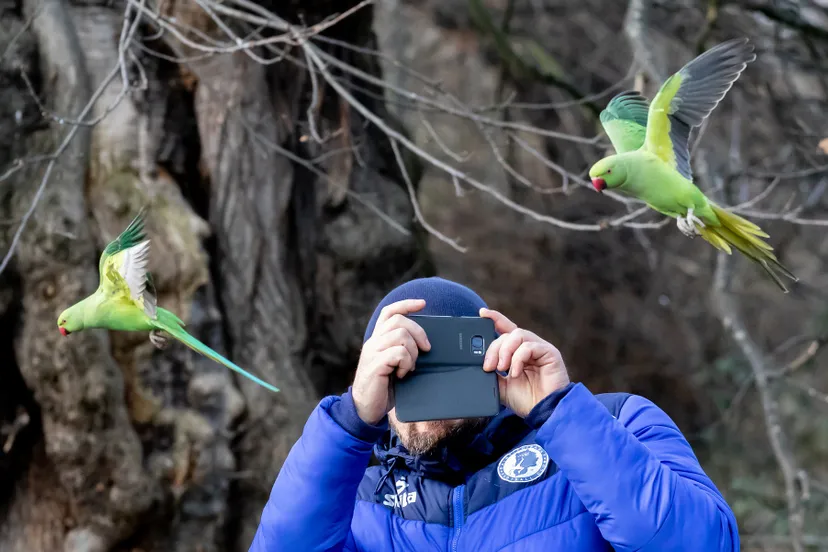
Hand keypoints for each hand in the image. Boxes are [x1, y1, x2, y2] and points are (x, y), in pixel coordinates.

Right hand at [352, 299, 430, 424]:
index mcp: (378, 339)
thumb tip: (427, 344)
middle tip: (426, 349)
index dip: (406, 304)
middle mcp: (373, 342)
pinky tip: (403, 374)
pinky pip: (398, 353)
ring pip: (401, 335)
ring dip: (413, 351)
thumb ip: (403, 350)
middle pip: (399, 320)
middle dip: (418, 332)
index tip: (423, 303)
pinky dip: (407, 363)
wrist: (366, 409)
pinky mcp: (375, 364)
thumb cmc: (384, 387)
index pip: (389, 312)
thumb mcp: (394, 365)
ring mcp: (373, 352)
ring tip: (410, 367)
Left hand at [480, 308, 569, 417]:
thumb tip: (477, 365)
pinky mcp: (550, 353)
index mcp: (518, 352)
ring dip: (505, 351)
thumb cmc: (527, 400)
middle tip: (488, 366)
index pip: (505, 330)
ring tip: (502, 368)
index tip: (482, 313)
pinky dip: (518, 358)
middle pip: (507, 334)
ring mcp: (540, 349)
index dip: (494, 319)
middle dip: (494, 348)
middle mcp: (529, 347)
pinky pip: (529, 346)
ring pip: (517, 335)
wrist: (544, 413)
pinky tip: (515, 373)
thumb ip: (491, 373)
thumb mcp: (501, 386)